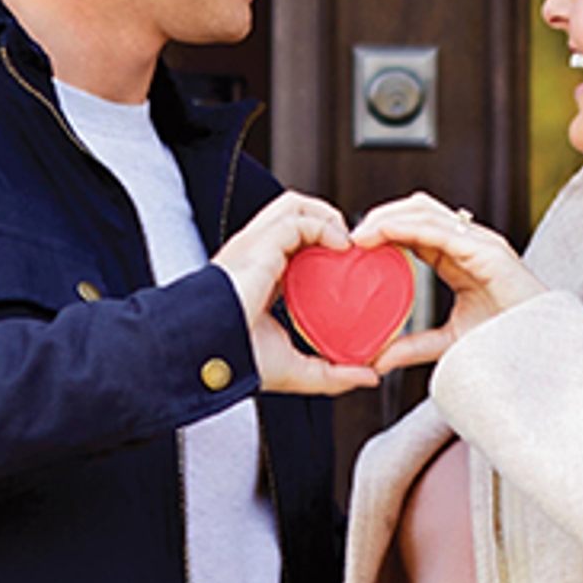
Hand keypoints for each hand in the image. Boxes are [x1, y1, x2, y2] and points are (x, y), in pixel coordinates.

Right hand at [213, 192, 376, 396]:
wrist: (212, 353)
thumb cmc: (239, 359)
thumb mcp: (296, 370)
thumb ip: (333, 372)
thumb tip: (370, 377)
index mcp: (260, 277)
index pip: (291, 246)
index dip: (321, 247)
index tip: (350, 268)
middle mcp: (256, 255)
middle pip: (293, 215)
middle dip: (327, 220)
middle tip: (351, 249)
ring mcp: (256, 245)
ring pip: (295, 206)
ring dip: (328, 216)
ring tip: (348, 242)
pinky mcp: (262, 243)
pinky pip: (299, 219)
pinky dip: (325, 226)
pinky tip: (343, 247)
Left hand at [351, 195, 541, 373]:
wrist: (542, 354)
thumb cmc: (507, 344)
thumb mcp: (449, 343)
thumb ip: (414, 346)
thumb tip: (378, 360)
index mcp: (460, 256)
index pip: (416, 227)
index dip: (384, 229)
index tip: (353, 246)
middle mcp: (470, 242)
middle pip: (417, 209)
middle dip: (381, 216)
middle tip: (350, 238)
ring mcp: (480, 243)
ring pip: (423, 210)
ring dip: (386, 216)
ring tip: (360, 235)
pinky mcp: (487, 251)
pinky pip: (438, 229)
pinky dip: (404, 228)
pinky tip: (380, 237)